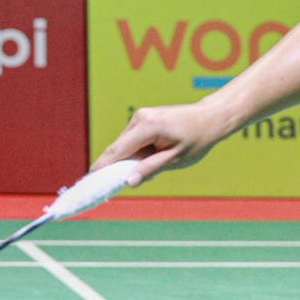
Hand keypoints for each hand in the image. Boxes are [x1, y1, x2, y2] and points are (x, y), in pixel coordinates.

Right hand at [94, 101, 231, 180]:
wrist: (210, 119)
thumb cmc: (196, 139)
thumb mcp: (175, 159)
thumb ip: (150, 169)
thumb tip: (128, 182)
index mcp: (148, 126)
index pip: (117, 150)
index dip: (102, 167)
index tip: (89, 182)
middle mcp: (140, 117)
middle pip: (119, 149)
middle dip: (120, 167)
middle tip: (129, 183)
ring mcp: (140, 116)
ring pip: (125, 146)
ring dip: (132, 160)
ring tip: (158, 164)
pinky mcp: (143, 119)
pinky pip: (132, 141)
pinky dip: (138, 153)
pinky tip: (156, 156)